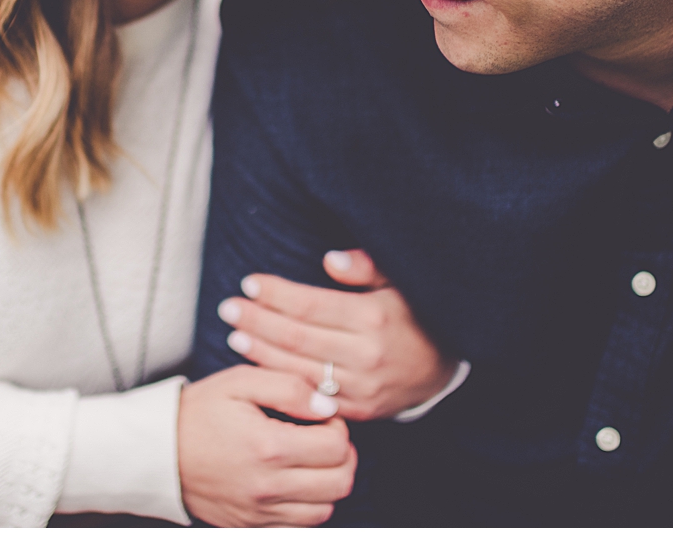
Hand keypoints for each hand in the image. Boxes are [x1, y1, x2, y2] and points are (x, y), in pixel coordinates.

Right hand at [177, 365, 356, 528]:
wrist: (159, 451)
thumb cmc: (200, 411)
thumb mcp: (240, 381)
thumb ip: (289, 387)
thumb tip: (328, 406)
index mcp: (269, 447)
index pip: (336, 447)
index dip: (338, 427)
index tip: (322, 417)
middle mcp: (269, 487)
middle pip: (339, 483)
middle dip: (341, 456)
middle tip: (323, 438)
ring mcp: (261, 513)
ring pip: (325, 510)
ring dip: (327, 483)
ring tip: (309, 460)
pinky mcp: (252, 527)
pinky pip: (300, 526)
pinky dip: (307, 506)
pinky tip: (293, 482)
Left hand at [217, 250, 455, 423]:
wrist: (444, 368)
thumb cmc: (414, 313)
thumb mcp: (398, 279)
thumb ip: (365, 266)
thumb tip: (329, 260)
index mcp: (373, 318)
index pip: (310, 304)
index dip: (276, 294)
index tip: (250, 282)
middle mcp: (365, 355)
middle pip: (297, 338)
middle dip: (258, 321)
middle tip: (229, 307)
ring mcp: (361, 388)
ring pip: (299, 370)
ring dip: (261, 352)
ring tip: (234, 334)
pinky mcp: (359, 411)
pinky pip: (313, 398)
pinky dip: (283, 382)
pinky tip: (260, 367)